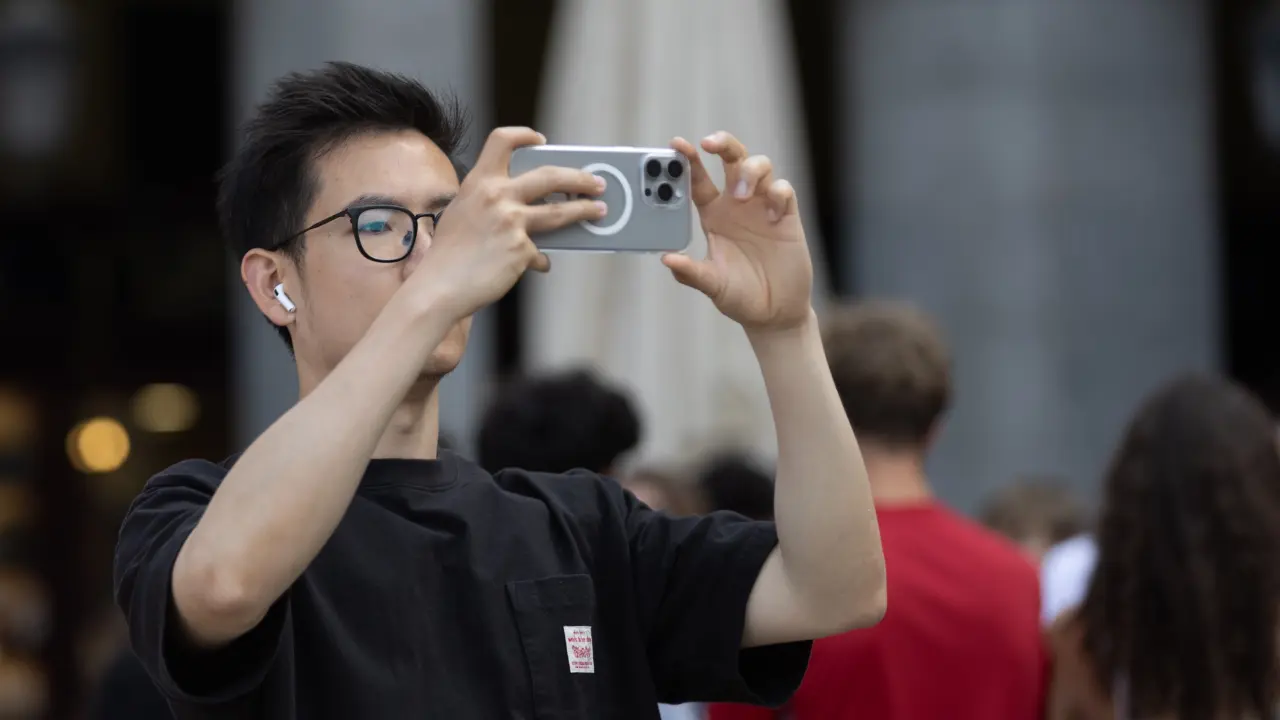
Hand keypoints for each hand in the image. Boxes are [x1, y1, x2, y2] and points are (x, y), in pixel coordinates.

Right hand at [407, 127, 606, 319]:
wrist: (439, 287)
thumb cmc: (447, 255)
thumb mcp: (463, 215)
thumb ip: (490, 205)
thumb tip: (525, 211)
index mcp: (478, 182)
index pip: (502, 141)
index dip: (523, 136)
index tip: (541, 140)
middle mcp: (497, 196)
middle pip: (550, 176)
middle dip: (579, 177)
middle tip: (595, 182)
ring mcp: (511, 222)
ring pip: (560, 211)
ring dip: (584, 210)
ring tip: (599, 211)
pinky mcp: (522, 250)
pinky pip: (541, 253)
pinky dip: (541, 259)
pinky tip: (540, 264)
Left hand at [662, 132, 813, 331]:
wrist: (775, 312)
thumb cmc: (739, 296)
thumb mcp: (712, 285)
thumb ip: (692, 272)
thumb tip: (667, 259)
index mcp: (713, 215)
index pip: (698, 179)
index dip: (687, 160)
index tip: (676, 145)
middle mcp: (737, 204)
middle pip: (731, 158)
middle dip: (722, 144)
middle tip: (709, 144)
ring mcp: (763, 206)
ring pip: (759, 165)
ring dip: (748, 170)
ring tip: (741, 194)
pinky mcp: (787, 216)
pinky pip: (784, 189)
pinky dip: (777, 194)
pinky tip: (771, 216)